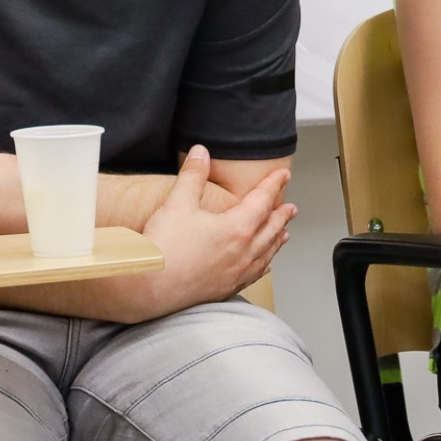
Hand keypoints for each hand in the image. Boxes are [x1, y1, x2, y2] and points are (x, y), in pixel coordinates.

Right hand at [133, 145, 295, 318]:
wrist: (148, 288)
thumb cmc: (164, 247)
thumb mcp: (177, 202)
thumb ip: (193, 175)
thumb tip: (201, 152)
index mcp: (237, 228)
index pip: (263, 201)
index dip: (274, 184)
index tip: (283, 175)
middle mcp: (243, 252)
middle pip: (271, 229)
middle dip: (282, 215)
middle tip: (291, 208)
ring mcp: (236, 273)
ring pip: (266, 254)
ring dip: (277, 241)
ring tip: (285, 234)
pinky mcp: (225, 288)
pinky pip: (254, 274)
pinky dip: (264, 265)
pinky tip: (264, 266)